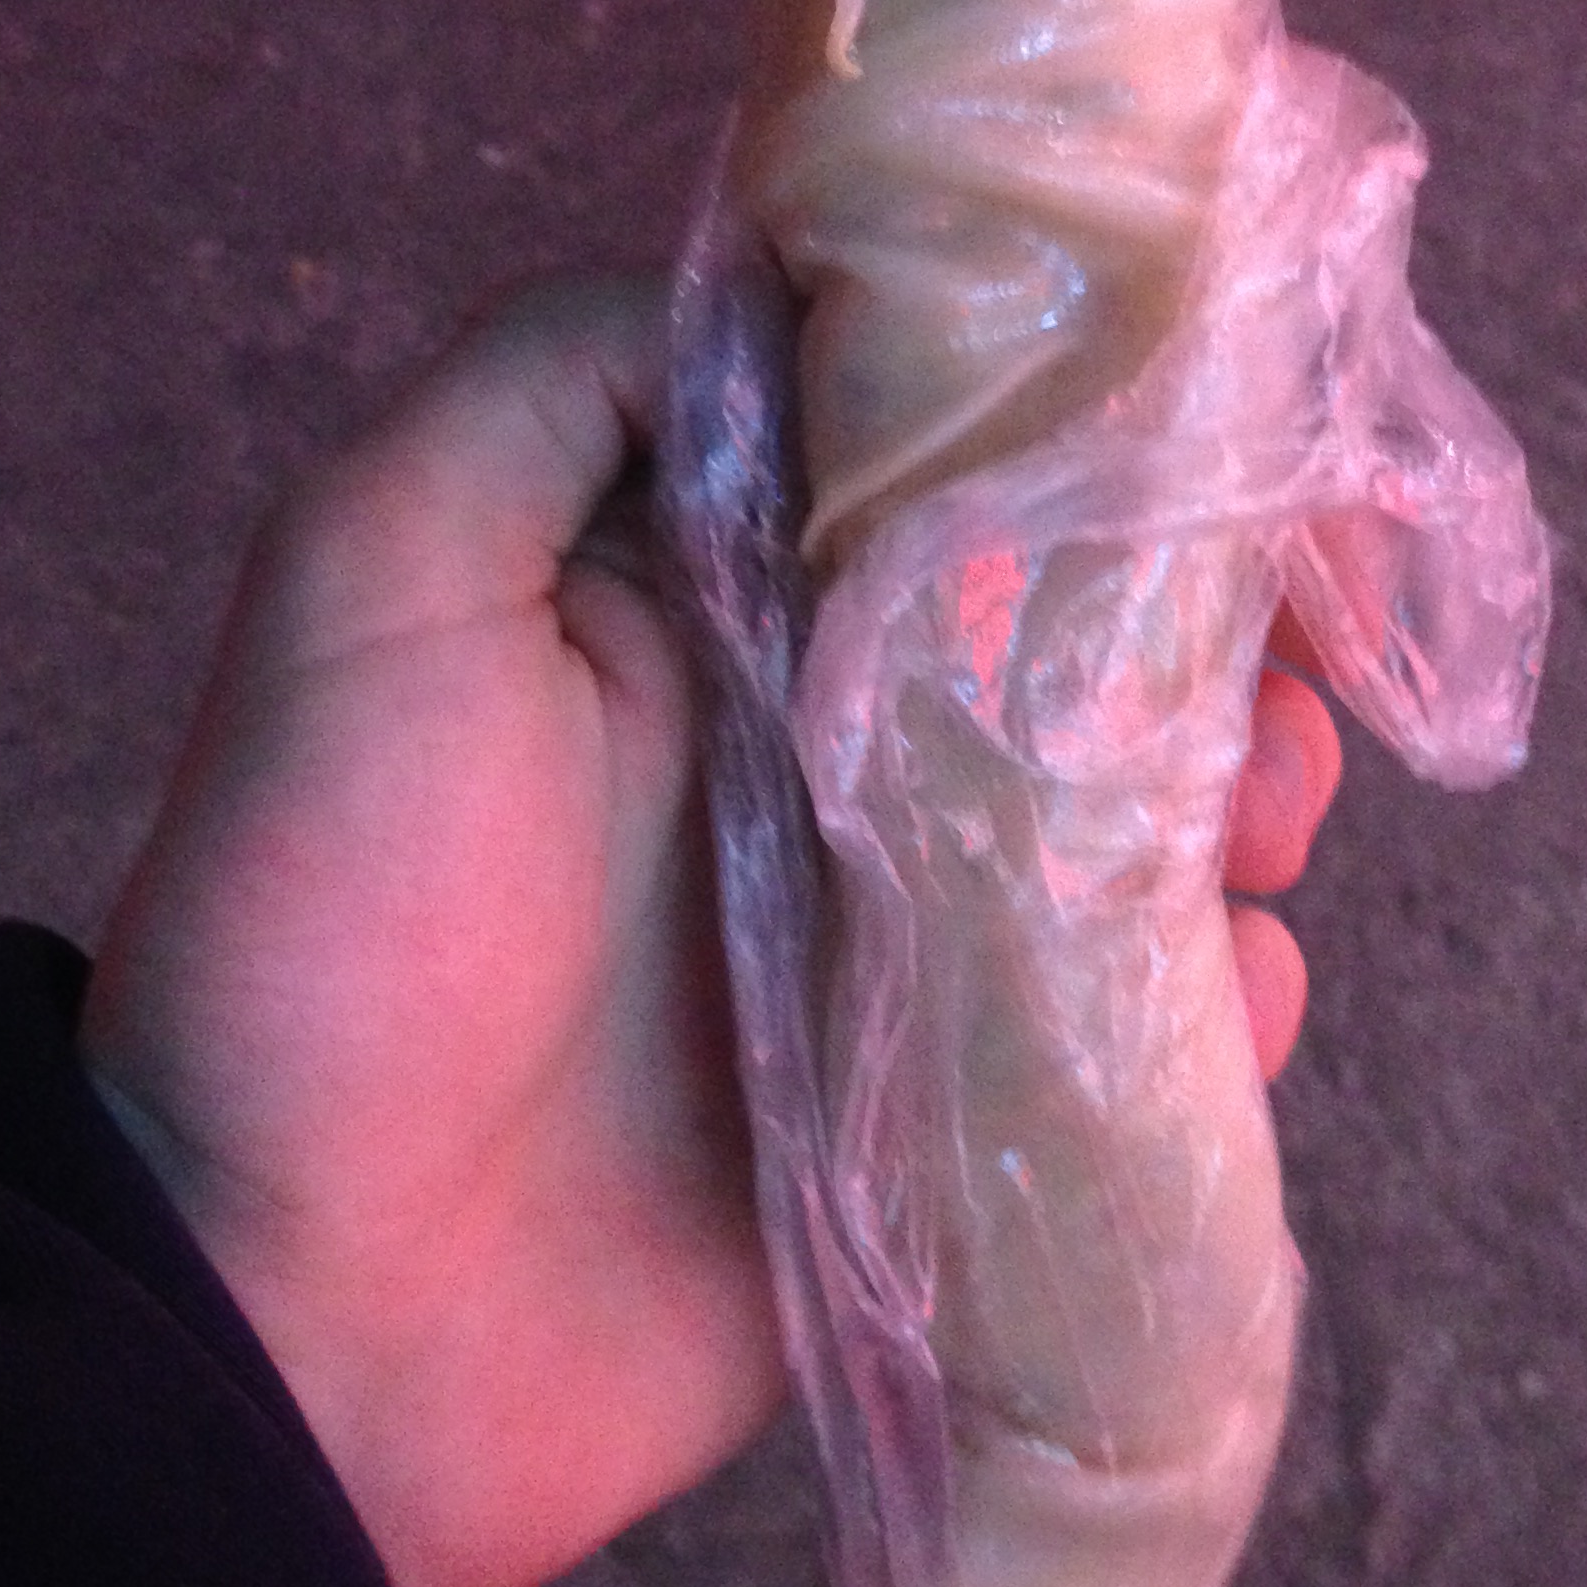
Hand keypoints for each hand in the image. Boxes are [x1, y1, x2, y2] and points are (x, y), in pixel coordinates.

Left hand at [82, 277, 1339, 1586]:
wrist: (302, 1318)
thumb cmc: (327, 924)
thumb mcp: (378, 576)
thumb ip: (550, 385)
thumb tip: (770, 269)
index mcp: (699, 599)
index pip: (935, 464)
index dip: (1087, 435)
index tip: (1222, 433)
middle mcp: (806, 748)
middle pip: (1067, 641)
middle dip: (1205, 632)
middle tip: (1283, 678)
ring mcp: (879, 942)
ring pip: (1123, 828)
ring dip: (1241, 801)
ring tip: (1278, 824)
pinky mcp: (930, 1123)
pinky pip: (1115, 1042)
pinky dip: (1214, 1012)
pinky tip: (1247, 994)